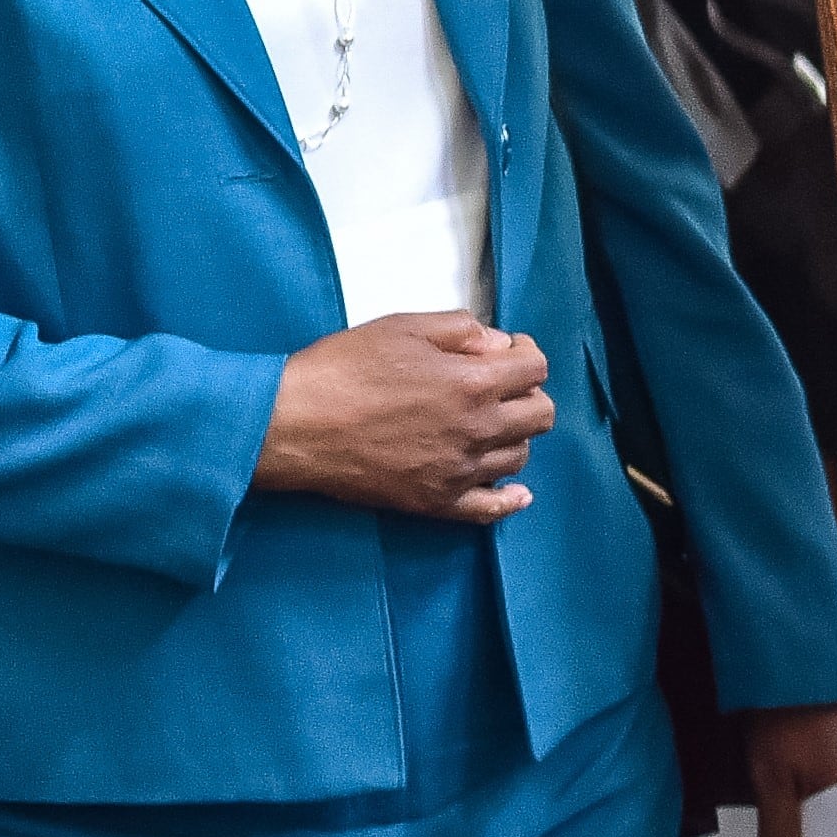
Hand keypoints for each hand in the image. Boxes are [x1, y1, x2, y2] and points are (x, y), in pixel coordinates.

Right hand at [255, 312, 553, 522]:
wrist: (296, 425)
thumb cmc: (343, 370)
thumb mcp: (403, 328)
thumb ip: (460, 330)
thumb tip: (495, 346)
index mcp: (473, 382)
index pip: (536, 369)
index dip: (526, 353)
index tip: (509, 351)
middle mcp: (476, 430)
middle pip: (540, 416)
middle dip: (527, 393)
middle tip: (499, 385)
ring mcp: (458, 471)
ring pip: (519, 457)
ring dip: (512, 436)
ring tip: (485, 423)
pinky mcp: (436, 502)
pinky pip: (491, 509)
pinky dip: (509, 499)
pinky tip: (515, 491)